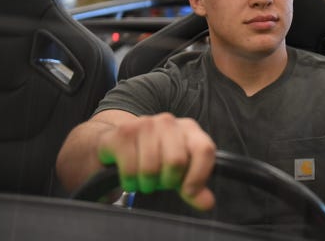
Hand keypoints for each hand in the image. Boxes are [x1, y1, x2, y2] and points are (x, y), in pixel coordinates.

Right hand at [96, 112, 215, 209]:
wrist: (116, 142)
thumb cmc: (153, 157)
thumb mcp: (178, 173)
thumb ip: (195, 188)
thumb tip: (208, 202)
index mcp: (189, 129)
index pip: (204, 150)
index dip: (198, 175)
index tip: (188, 191)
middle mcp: (169, 122)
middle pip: (176, 161)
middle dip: (167, 181)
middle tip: (160, 181)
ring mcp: (146, 124)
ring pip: (151, 168)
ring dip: (146, 184)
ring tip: (144, 179)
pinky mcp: (124, 133)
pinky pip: (130, 170)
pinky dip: (130, 182)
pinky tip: (131, 178)